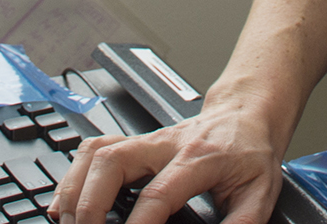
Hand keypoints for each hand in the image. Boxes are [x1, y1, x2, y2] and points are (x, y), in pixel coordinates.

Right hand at [48, 96, 287, 223]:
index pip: (157, 194)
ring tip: (67, 223)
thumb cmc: (251, 152)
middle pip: (111, 162)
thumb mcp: (261, 195)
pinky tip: (65, 203)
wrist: (247, 114)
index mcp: (197, 159)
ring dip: (74, 188)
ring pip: (95, 152)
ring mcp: (145, 140)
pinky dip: (72, 176)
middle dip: (89, 204)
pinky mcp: (135, 142)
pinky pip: (93, 150)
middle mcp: (164, 144)